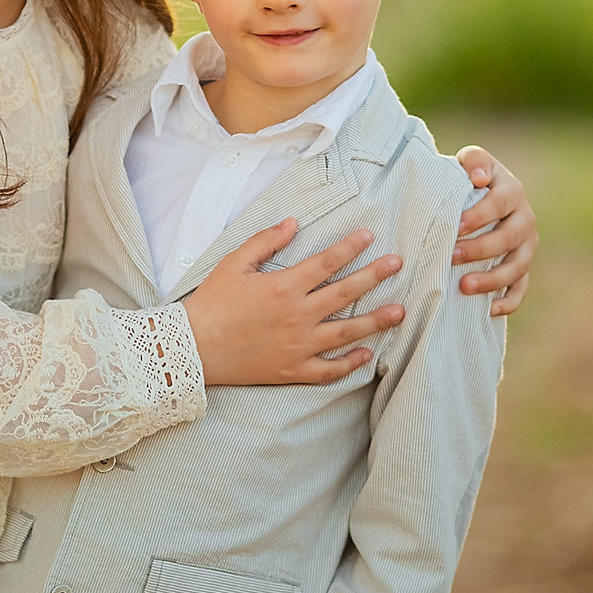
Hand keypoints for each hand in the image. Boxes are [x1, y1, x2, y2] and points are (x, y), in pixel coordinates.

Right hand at [181, 219, 405, 386]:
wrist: (193, 348)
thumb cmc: (212, 302)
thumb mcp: (234, 264)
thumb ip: (266, 241)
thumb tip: (293, 222)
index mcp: (284, 287)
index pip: (327, 262)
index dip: (350, 246)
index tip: (369, 235)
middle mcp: (298, 316)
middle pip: (345, 292)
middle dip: (375, 276)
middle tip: (398, 264)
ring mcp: (298, 346)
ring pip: (346, 332)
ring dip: (375, 321)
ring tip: (399, 312)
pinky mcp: (292, 370)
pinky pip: (328, 370)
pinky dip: (349, 364)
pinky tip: (367, 355)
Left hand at [451, 145, 535, 317]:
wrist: (477, 195)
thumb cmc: (468, 178)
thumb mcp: (471, 161)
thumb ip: (474, 161)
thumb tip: (479, 178)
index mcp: (513, 191)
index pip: (500, 204)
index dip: (479, 215)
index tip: (455, 225)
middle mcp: (525, 219)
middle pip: (508, 238)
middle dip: (480, 249)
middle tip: (451, 256)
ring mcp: (526, 246)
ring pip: (517, 266)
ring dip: (492, 279)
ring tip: (464, 286)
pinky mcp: (522, 267)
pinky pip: (522, 288)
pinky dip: (509, 301)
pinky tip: (489, 310)